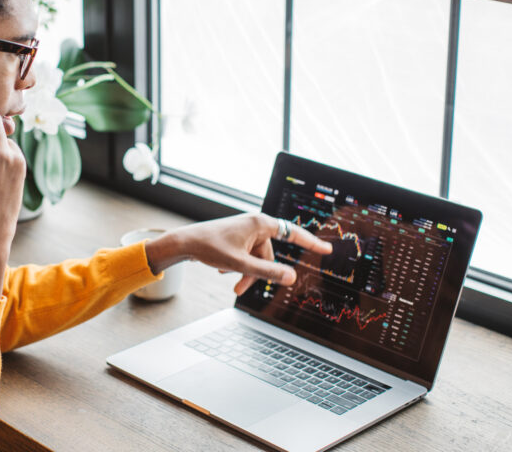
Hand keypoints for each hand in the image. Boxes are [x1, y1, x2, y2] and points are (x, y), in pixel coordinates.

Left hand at [145, 213, 332, 294]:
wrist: (184, 243)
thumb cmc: (209, 248)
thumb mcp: (240, 264)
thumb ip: (267, 272)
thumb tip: (292, 277)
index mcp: (260, 223)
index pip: (293, 232)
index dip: (312, 242)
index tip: (327, 249)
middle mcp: (255, 224)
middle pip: (269, 254)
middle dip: (257, 272)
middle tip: (239, 286)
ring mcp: (245, 231)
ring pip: (257, 258)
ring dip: (245, 272)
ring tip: (228, 278)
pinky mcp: (237, 239)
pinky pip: (247, 256)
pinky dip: (238, 266)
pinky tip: (222, 268)